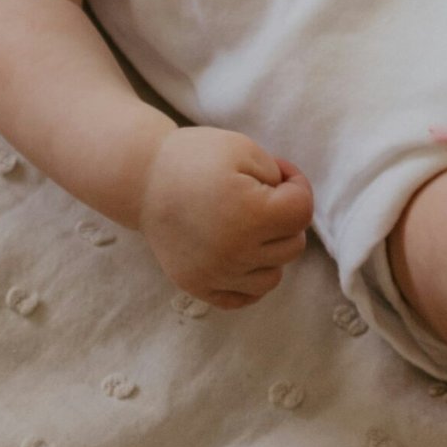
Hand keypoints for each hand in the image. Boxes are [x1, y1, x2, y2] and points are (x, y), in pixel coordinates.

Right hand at [138, 126, 313, 308]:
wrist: (143, 179)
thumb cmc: (196, 157)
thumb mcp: (245, 149)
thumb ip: (280, 177)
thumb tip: (293, 207)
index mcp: (251, 215)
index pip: (303, 211)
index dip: (296, 185)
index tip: (277, 174)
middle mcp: (236, 253)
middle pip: (293, 244)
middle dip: (284, 217)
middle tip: (258, 195)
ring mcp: (216, 275)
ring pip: (274, 276)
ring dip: (271, 250)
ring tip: (249, 225)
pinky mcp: (199, 287)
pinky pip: (244, 297)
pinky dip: (251, 279)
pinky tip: (243, 254)